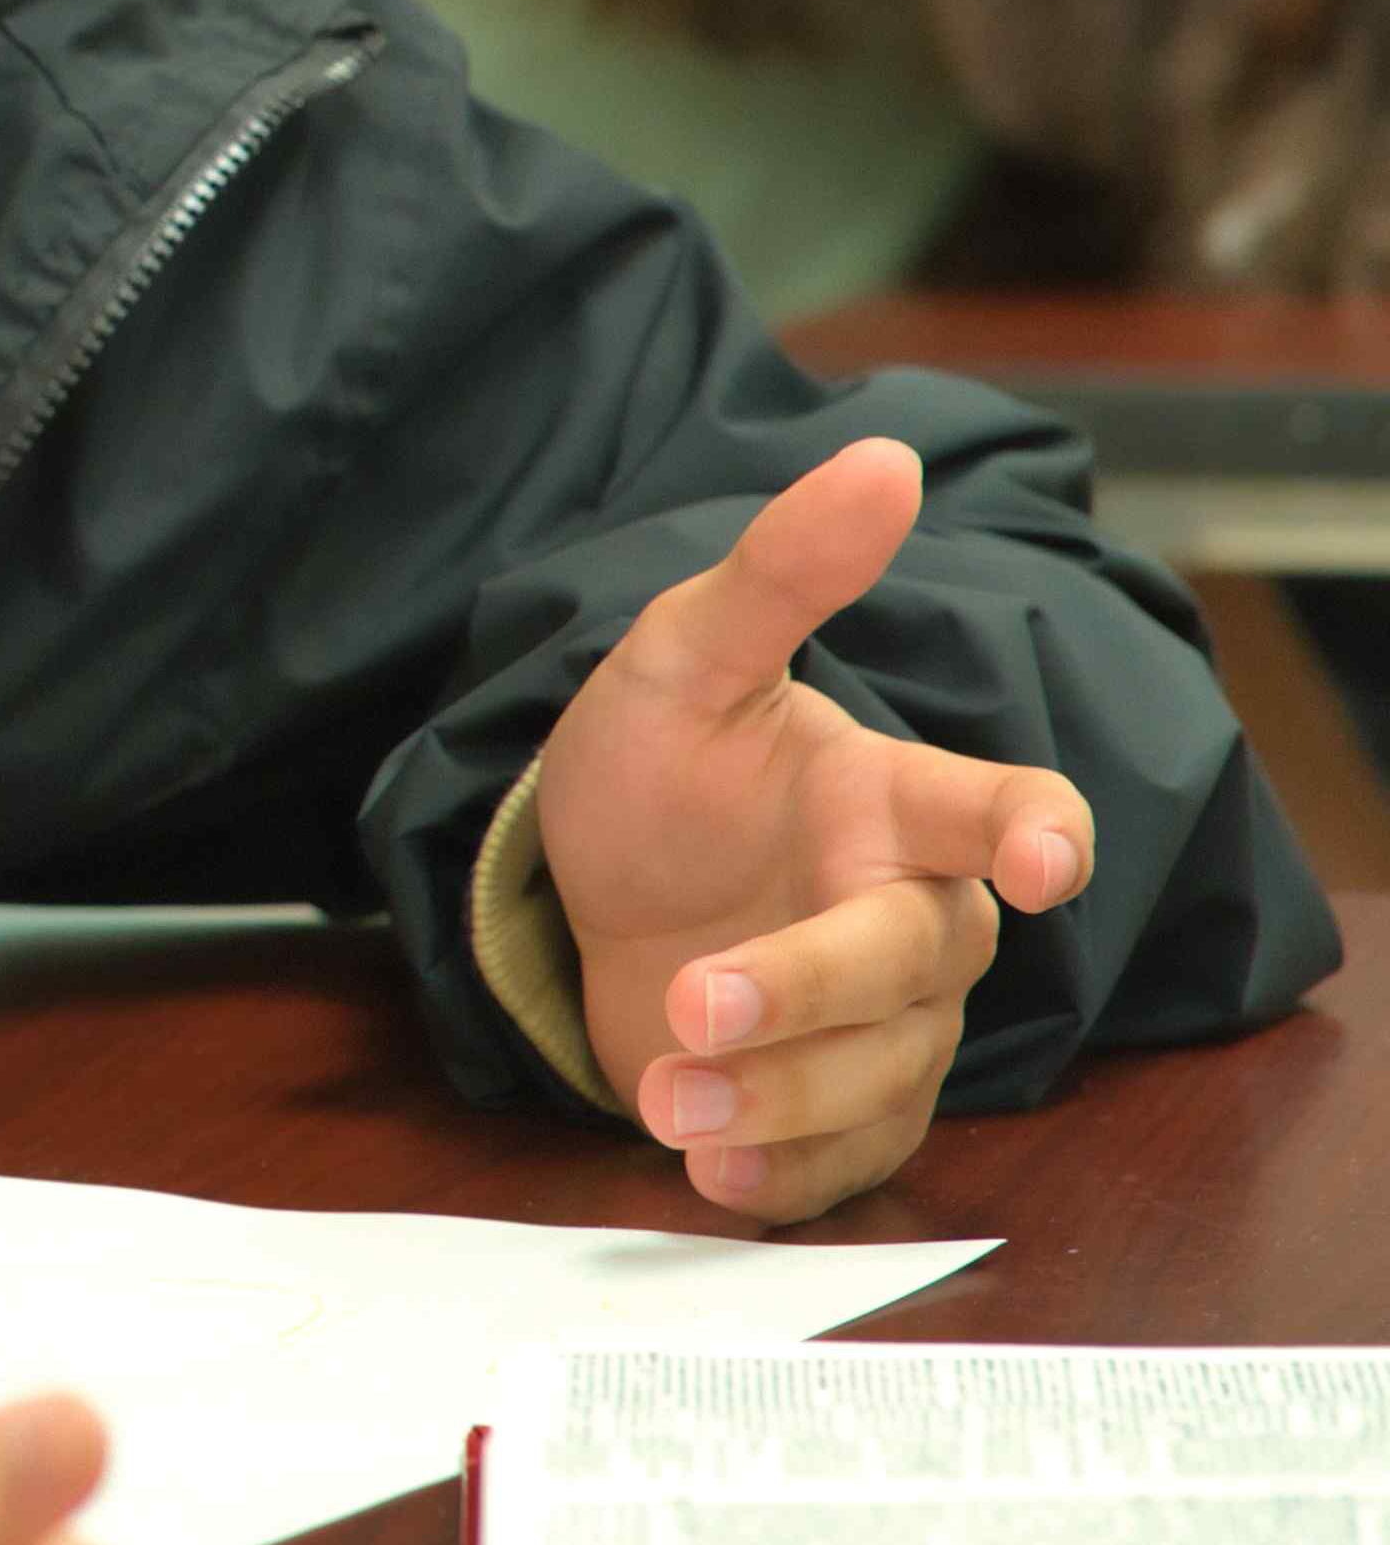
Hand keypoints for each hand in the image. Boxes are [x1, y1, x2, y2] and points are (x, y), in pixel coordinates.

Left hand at [528, 437, 1094, 1220]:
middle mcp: (912, 912)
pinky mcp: (833, 1099)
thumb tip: (877, 459)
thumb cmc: (660, 764)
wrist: (587, 872)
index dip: (1041, 833)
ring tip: (664, 1094)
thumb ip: (779, 570)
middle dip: (808, 991)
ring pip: (881, 1072)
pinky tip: (706, 1166)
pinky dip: (781, 1170)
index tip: (1042, 860)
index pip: (1010, 810)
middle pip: (912, 962)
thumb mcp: (683, 655)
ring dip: (777, 1095)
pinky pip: (845, 1154)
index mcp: (895, 801)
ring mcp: (880, 1017)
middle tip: (690, 1007)